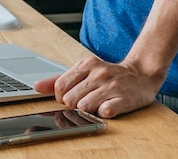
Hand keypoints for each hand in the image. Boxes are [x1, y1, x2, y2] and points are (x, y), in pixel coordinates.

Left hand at [34, 55, 162, 118]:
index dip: (60, 97)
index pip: (60, 86)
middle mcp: (99, 73)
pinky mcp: (125, 98)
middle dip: (73, 105)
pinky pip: (106, 111)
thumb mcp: (84, 71)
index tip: (69, 98)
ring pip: (85, 106)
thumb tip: (36, 86)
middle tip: (84, 102)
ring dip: (87, 110)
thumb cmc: (109, 75)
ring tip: (96, 105)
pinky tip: (107, 108)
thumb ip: (60, 79)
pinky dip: (103, 113)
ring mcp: (112, 86)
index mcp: (86, 65)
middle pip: (70, 99)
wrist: (142, 73)